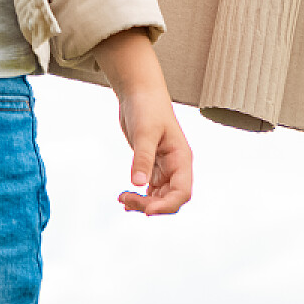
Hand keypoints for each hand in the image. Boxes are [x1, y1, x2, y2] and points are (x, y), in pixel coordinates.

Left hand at [91, 27, 192, 215]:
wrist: (140, 92)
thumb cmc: (147, 107)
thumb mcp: (144, 132)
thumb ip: (142, 158)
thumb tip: (137, 184)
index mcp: (182, 159)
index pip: (182, 192)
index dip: (167, 206)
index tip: (147, 211)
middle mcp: (176, 167)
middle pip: (170, 198)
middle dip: (150, 205)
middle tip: (125, 200)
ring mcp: (165, 167)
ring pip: (159, 196)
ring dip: (142, 202)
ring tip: (122, 199)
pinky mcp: (152, 165)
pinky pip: (150, 189)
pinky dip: (139, 197)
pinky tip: (125, 200)